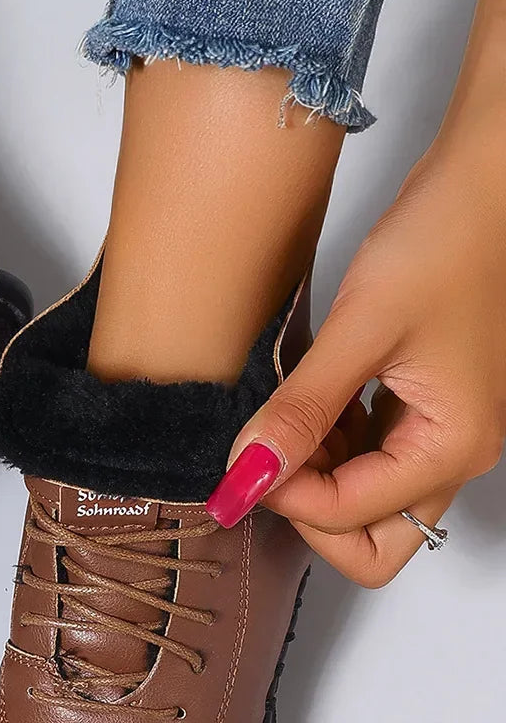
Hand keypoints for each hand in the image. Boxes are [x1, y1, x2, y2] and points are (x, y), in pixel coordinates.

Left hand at [205, 139, 505, 585]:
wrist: (483, 183)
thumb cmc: (444, 241)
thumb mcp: (359, 330)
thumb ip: (301, 411)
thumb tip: (247, 474)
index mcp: (451, 446)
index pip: (351, 518)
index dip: (285, 496)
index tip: (241, 458)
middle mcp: (454, 454)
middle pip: (374, 539)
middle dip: (311, 514)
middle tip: (267, 459)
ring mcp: (442, 435)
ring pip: (368, 504)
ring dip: (316, 479)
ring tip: (285, 418)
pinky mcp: (423, 410)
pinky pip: (369, 460)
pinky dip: (330, 449)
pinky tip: (307, 405)